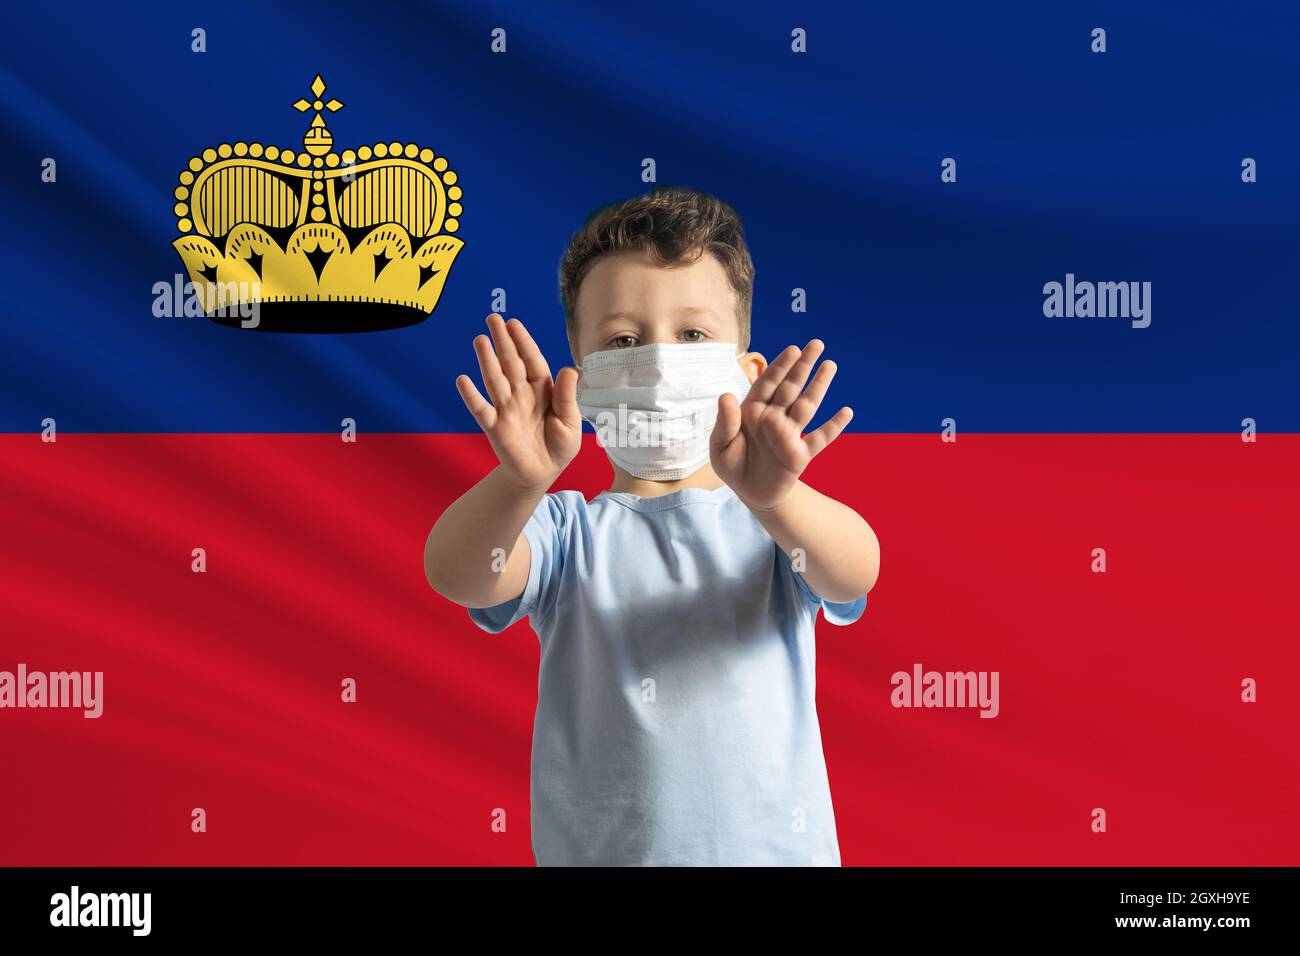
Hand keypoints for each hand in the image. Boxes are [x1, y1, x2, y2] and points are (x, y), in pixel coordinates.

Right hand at [456, 314, 581, 492]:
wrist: (543, 473)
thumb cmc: (559, 446)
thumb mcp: (571, 422)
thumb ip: (568, 397)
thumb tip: (571, 369)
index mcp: (543, 390)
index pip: (532, 361)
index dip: (523, 343)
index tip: (513, 324)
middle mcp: (522, 395)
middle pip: (511, 364)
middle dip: (502, 342)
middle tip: (492, 319)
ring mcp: (507, 409)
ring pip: (495, 380)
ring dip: (487, 361)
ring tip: (479, 340)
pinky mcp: (495, 428)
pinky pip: (481, 410)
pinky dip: (471, 396)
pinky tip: (463, 380)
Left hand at [710, 339, 852, 510]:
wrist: (749, 492)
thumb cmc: (733, 464)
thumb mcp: (720, 446)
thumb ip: (725, 422)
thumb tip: (726, 395)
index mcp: (753, 411)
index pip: (768, 383)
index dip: (780, 366)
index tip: (793, 349)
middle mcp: (774, 418)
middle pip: (791, 387)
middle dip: (803, 366)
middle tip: (816, 344)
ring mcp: (790, 435)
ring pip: (807, 406)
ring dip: (819, 386)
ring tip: (830, 365)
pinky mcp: (801, 455)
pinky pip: (819, 438)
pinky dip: (833, 426)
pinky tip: (846, 412)